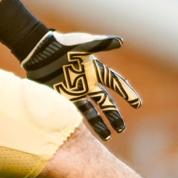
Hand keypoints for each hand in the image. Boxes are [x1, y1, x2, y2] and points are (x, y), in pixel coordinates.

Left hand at [22, 32, 141, 137]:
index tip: (138, 104)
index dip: (127, 92)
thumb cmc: (62, 44)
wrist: (39, 51)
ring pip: (93, 111)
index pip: (116, 83)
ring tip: (109, 137)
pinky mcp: (64, 97)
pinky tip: (89, 134)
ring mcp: (76, 91)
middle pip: (106, 102)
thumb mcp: (82, 43)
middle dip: (115, 115)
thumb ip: (101, 44)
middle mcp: (88, 83)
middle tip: (121, 128)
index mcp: (96, 70)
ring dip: (101, 124)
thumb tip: (121, 41)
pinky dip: (83, 123)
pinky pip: (76, 112)